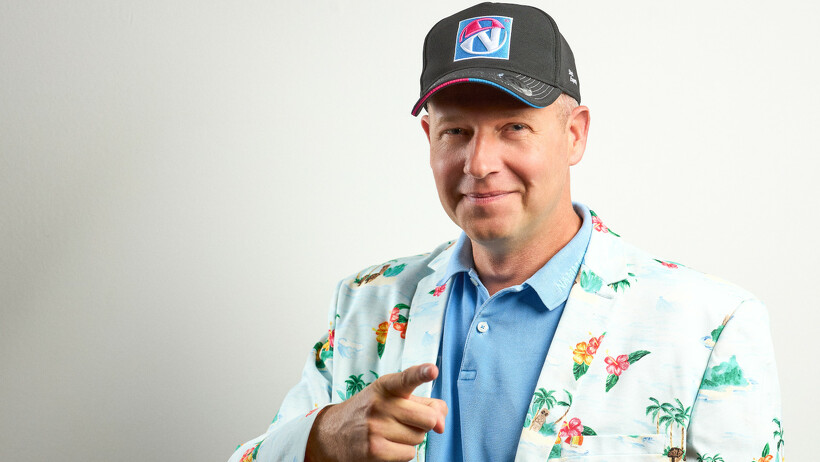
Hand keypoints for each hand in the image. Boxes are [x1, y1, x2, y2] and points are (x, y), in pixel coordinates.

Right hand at [305, 363, 446, 461]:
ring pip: (419, 438)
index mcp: (386, 386)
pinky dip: (403, 452)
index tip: (433, 370)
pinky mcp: (375, 450)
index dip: (421, 373)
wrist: (332, 433)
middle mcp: (380, 404)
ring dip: (411, 438)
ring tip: (391, 432)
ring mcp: (376, 427)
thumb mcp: (392, 398)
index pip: (406, 378)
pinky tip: (387, 445)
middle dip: (425, 423)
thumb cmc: (371, 412)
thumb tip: (442, 424)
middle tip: (407, 421)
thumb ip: (424, 404)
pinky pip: (409, 454)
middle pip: (427, 418)